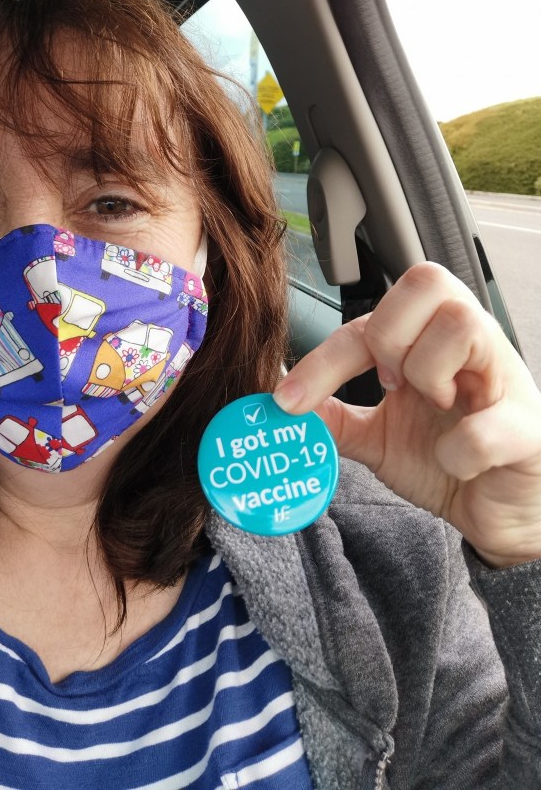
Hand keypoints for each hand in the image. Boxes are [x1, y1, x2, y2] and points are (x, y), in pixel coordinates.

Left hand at [274, 262, 540, 567]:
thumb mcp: (379, 436)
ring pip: (464, 323)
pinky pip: (491, 422)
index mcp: (431, 339)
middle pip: (427, 280)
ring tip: (432, 408)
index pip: (372, 316)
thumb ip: (334, 418)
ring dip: (428, 372)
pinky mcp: (530, 429)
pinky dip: (460, 449)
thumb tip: (277, 402)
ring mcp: (505, 379)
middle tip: (388, 385)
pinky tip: (456, 460)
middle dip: (390, 335)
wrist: (499, 511)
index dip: (323, 356)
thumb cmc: (448, 459)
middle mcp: (470, 344)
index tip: (289, 399)